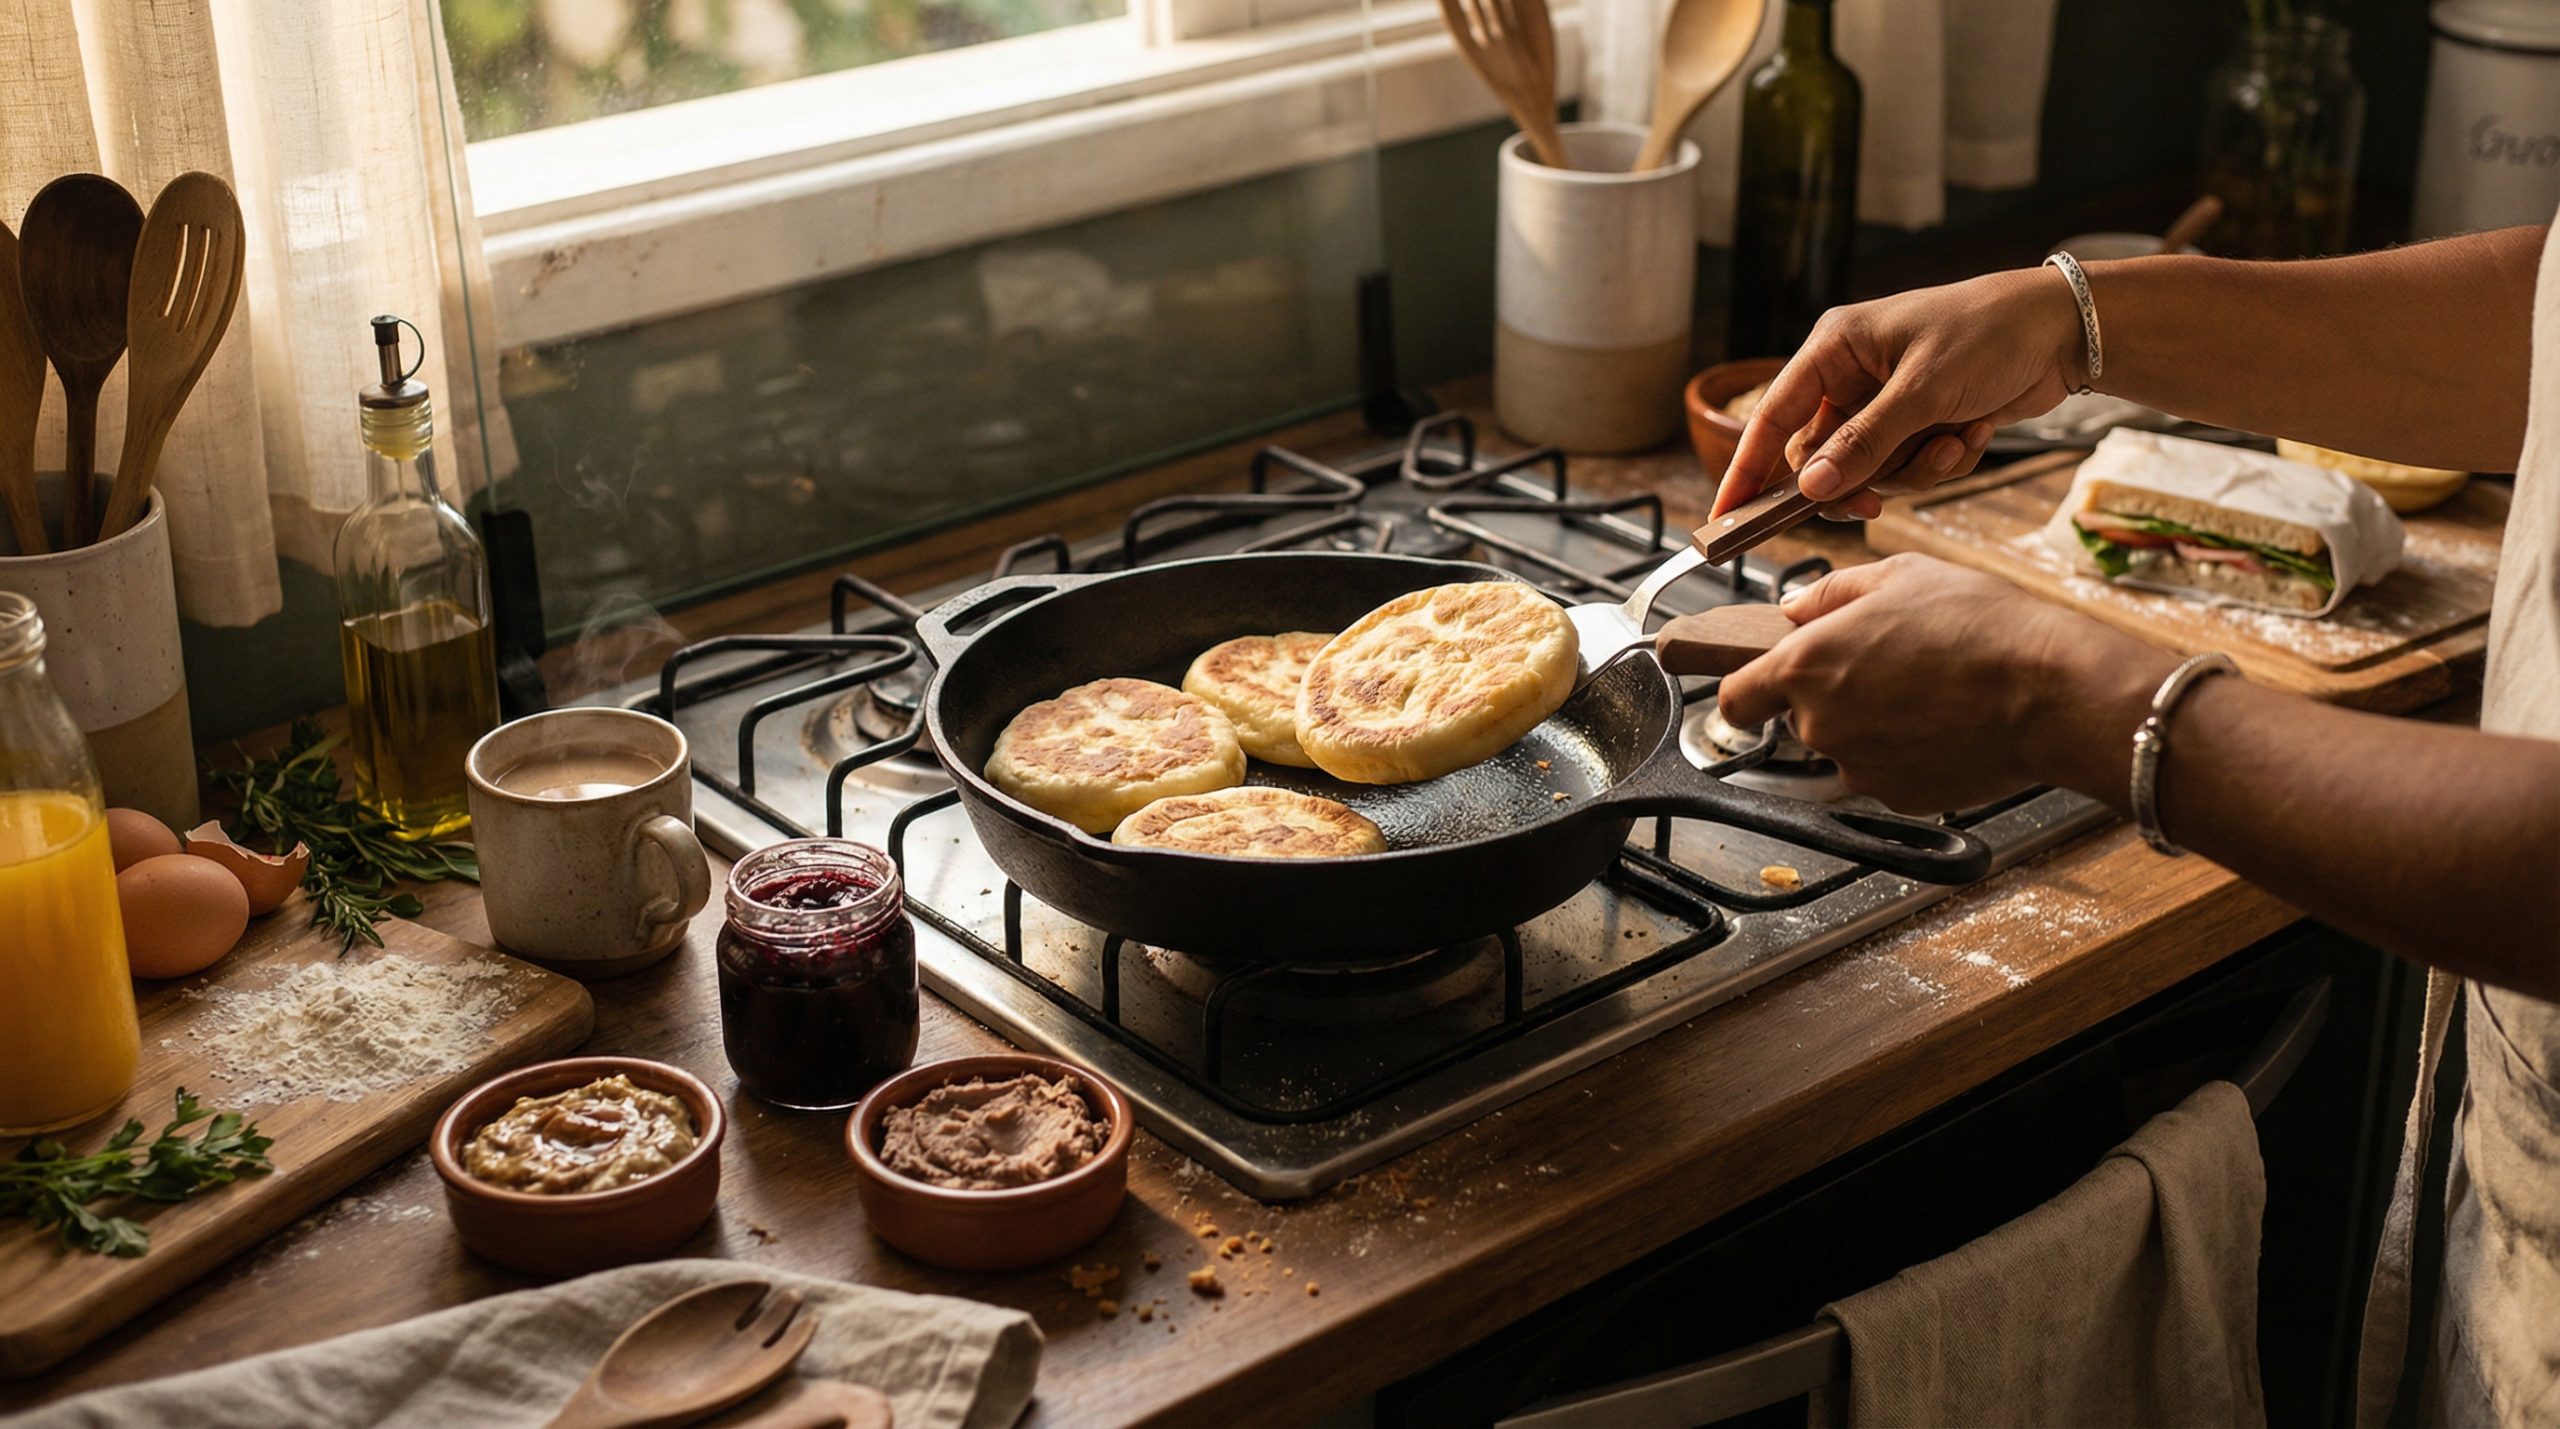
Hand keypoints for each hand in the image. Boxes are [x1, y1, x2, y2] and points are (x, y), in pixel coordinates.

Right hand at [1713, 266, 2086, 519]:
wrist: (2064, 332)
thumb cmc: (1988, 334)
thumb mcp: (1922, 391)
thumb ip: (1863, 443)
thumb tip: (1809, 488)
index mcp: (1834, 349)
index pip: (1771, 418)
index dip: (1746, 470)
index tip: (1725, 518)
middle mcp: (1851, 378)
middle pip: (1821, 458)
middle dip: (1859, 479)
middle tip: (1877, 501)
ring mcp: (1885, 404)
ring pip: (1868, 471)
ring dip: (1914, 470)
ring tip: (1955, 442)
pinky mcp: (1918, 425)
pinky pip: (1907, 470)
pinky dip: (1941, 462)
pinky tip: (1974, 433)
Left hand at [1715, 555, 2171, 812]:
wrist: (2049, 690)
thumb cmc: (1979, 624)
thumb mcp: (1899, 575)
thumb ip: (1830, 594)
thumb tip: (1793, 610)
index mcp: (1805, 666)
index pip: (1736, 698)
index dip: (1746, 692)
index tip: (1758, 691)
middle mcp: (1820, 724)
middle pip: (1801, 719)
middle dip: (1833, 696)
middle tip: (1891, 666)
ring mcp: (1859, 767)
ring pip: (1848, 746)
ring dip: (1874, 725)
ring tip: (1932, 690)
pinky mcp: (1900, 798)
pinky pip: (1889, 773)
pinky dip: (1910, 753)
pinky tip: (1950, 722)